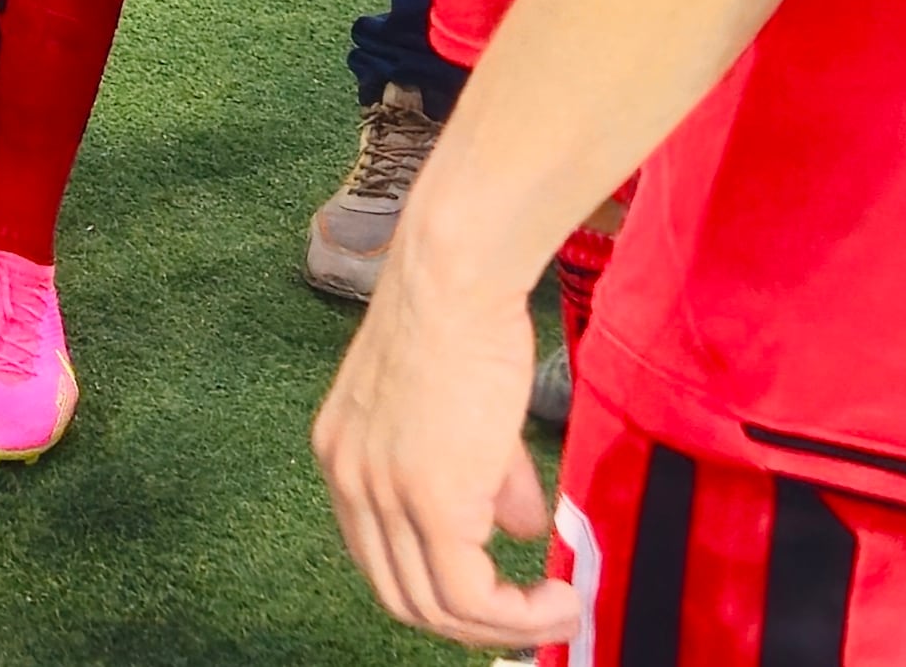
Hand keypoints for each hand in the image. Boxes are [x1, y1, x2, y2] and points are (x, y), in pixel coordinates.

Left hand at [313, 236, 575, 649]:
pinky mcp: (430, 501)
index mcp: (345, 456)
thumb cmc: (464, 320)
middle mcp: (349, 480)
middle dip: (472, 624)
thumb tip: (522, 530)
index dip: (438, 588)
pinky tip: (558, 600)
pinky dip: (517, 615)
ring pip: (435, 608)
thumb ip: (489, 479)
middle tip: (535, 617)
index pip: (380, 555)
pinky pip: (469, 596)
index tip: (495, 596)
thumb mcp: (466, 412)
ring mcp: (382, 494)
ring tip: (559, 614)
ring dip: (503, 628)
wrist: (456, 277)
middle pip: (401, 596)